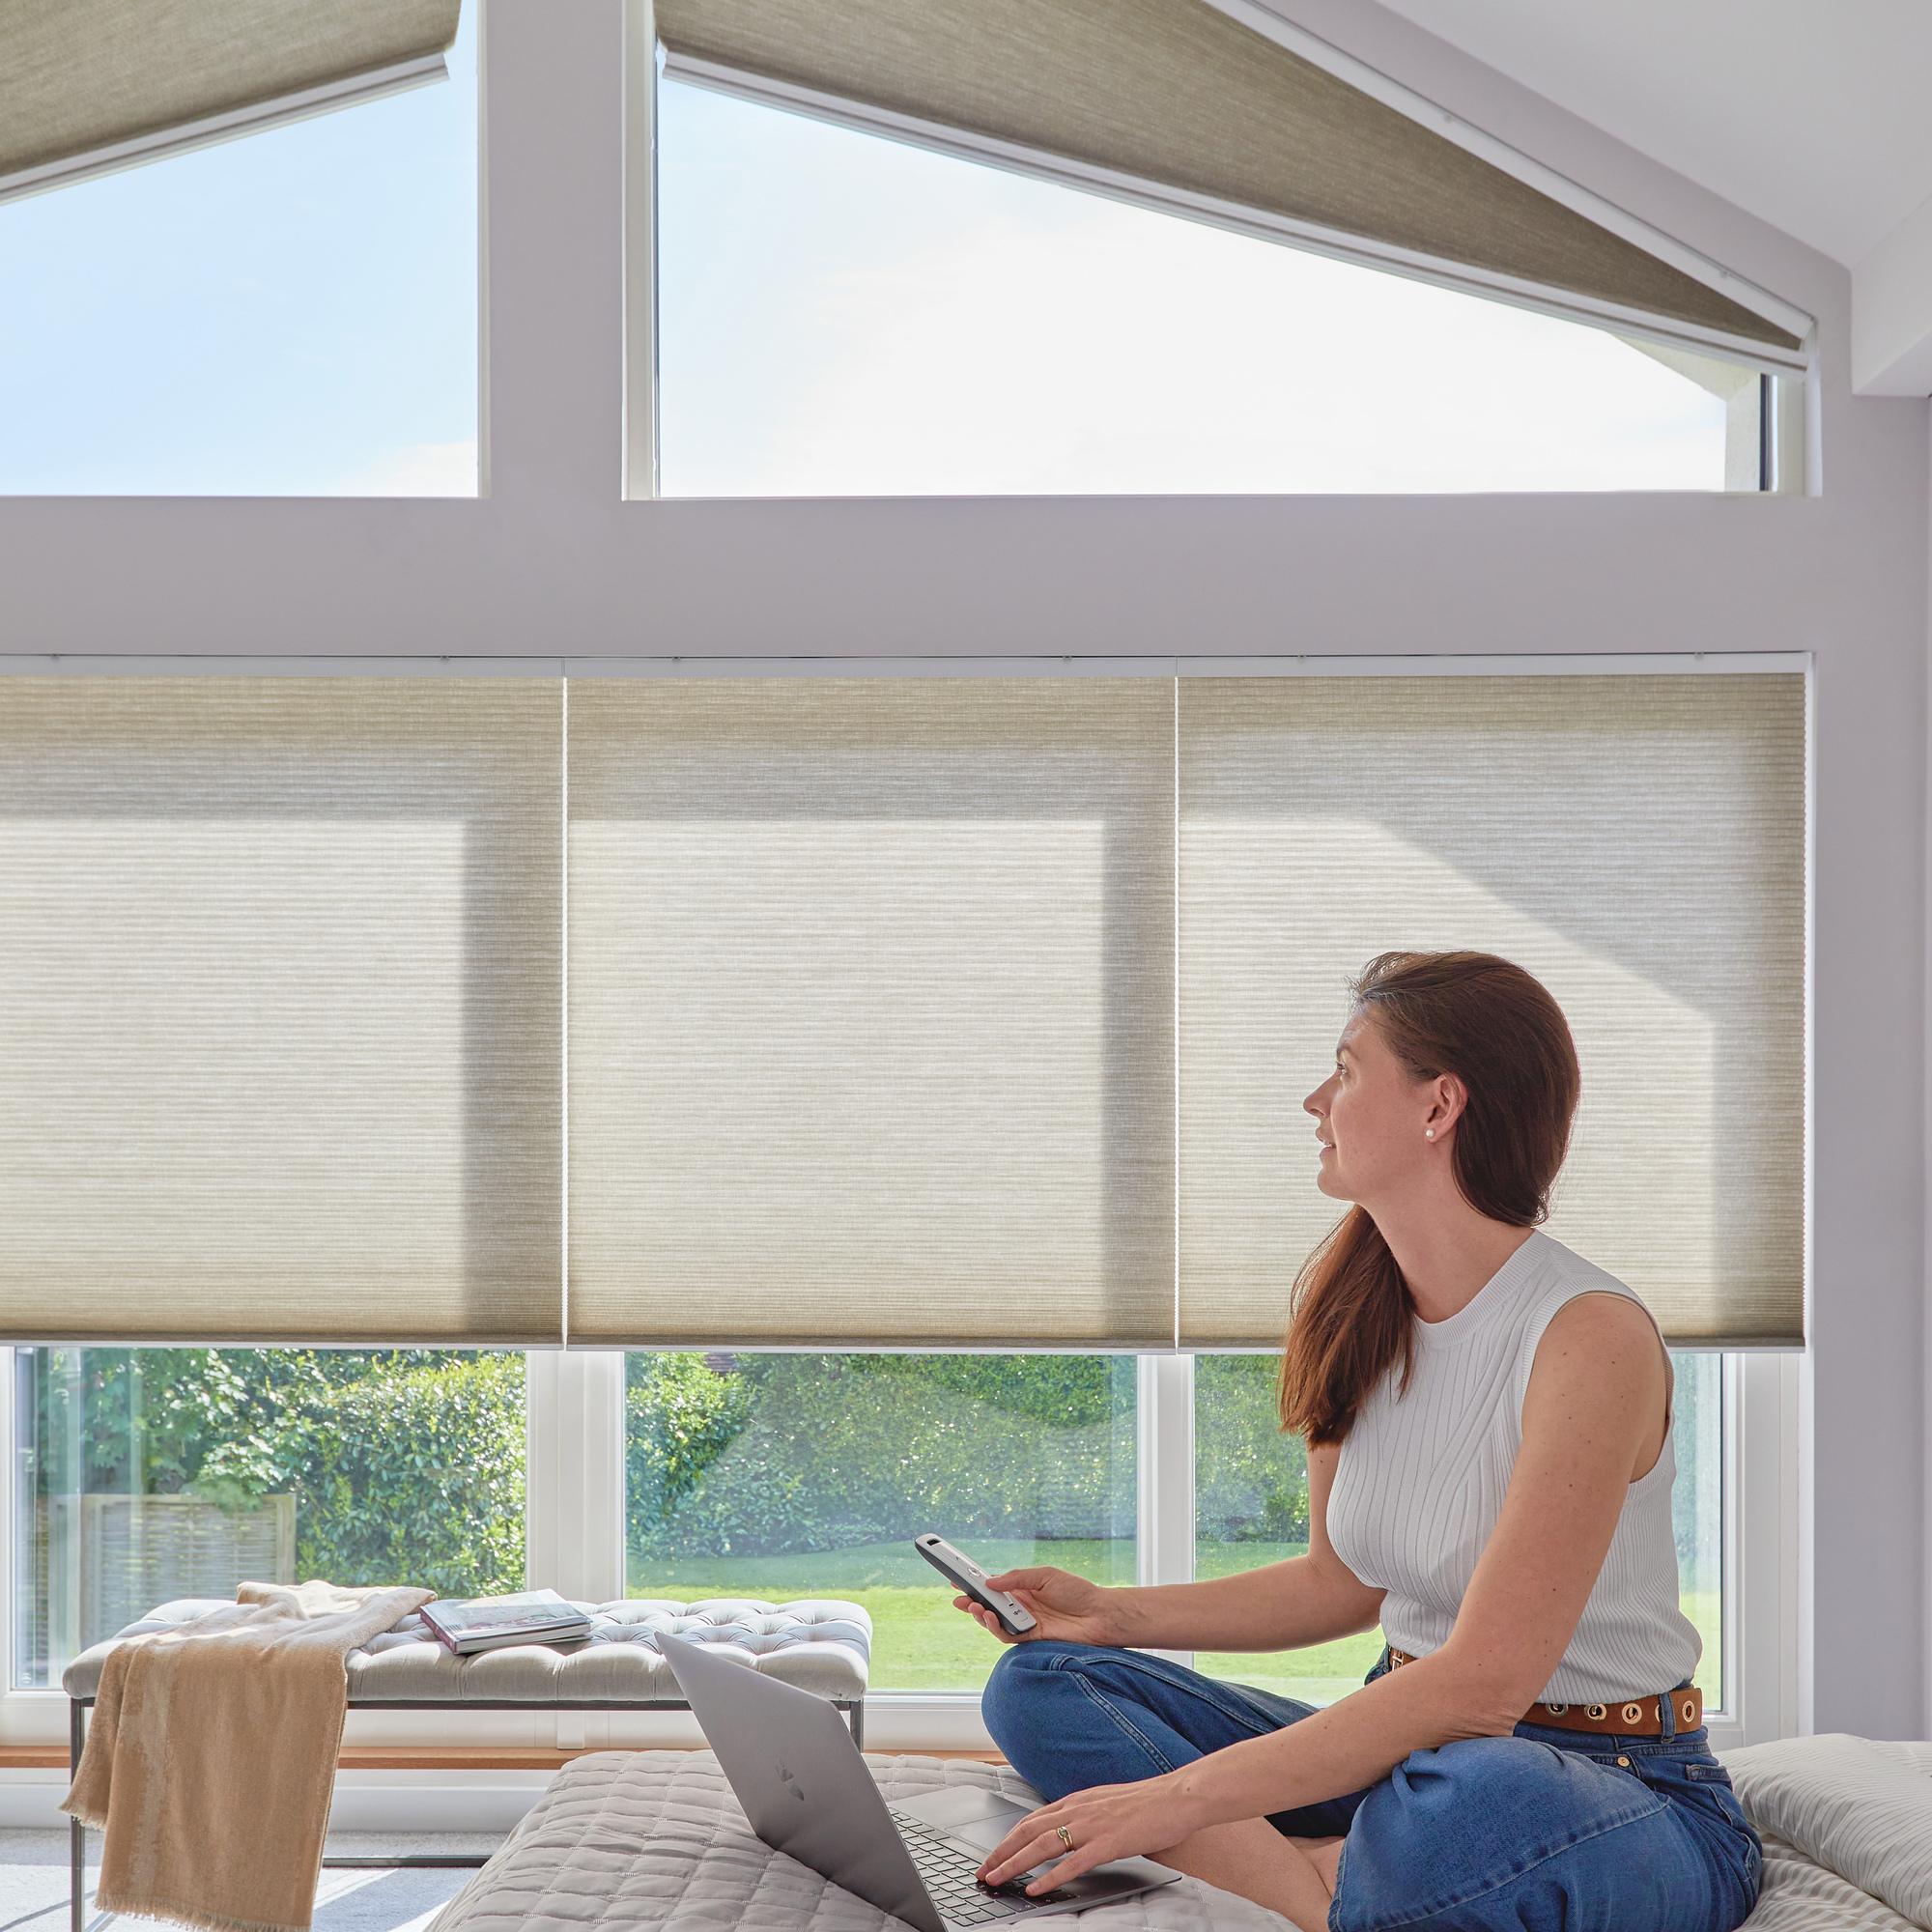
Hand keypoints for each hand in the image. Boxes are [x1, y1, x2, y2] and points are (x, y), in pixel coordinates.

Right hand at [949, 1567, 1117, 1646]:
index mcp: (1023, 1588)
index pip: (993, 1586)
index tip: (957, 1579)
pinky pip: (1008, 1635)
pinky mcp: (1031, 1638)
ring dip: (982, 1616)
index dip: (975, 1584)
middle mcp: (1021, 1606)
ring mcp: (1025, 1622)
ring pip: (995, 1622)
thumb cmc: (1077, 1591)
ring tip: (975, 1608)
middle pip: (990, 1605)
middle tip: (958, 1599)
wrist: (1099, 1615)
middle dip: (972, 1603)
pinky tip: (992, 1618)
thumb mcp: (1046, 1575)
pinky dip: (997, 1628)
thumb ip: (1017, 1578)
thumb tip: (990, 1582)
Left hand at [977, 1776, 1199, 1894]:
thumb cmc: (1147, 1803)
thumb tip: (1066, 1831)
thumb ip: (1084, 1815)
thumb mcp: (1106, 1804)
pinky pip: (1072, 1863)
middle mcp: (1078, 1810)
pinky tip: (1035, 1888)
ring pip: (1043, 1846)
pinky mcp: (1108, 1842)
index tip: (991, 1855)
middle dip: (1001, 1853)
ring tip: (997, 1879)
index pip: (1031, 1820)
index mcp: (1076, 1800)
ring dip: (1015, 1864)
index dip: (1007, 1839)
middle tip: (983, 1871)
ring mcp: (1092, 1825)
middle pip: (1028, 1832)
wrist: (1177, 1796)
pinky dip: (1049, 1877)